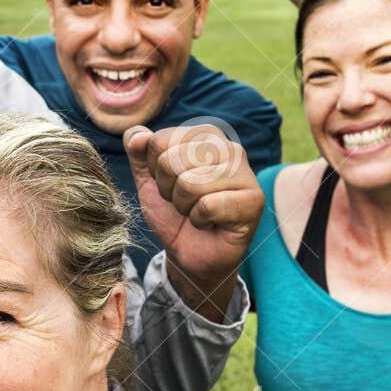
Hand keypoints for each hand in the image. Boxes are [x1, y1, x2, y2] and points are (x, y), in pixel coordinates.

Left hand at [126, 125, 263, 319]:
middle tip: (185, 203)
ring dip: (184, 206)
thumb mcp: (148, 182)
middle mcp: (229, 148)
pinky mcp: (253, 201)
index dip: (155, 171)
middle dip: (168, 190)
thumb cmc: (174, 215)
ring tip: (197, 212)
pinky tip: (211, 223)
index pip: (159, 141)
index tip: (171, 186)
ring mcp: (245, 173)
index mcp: (206, 136)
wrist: (190, 255)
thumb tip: (137, 136)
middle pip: (171, 160)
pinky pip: (207, 206)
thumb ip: (139, 154)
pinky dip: (199, 220)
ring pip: (189, 183)